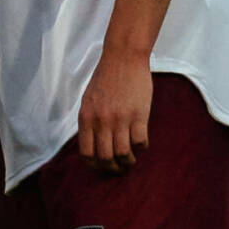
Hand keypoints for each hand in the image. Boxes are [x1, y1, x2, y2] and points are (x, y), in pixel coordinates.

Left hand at [77, 49, 150, 173]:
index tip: (102, 167)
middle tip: (120, 169)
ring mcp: (120, 119)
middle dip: (113, 169)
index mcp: (86, 118)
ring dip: (129, 162)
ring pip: (124, 154)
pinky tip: (141, 143)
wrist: (123, 58)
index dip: (95, 165)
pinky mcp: (139, 115)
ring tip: (131, 160)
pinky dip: (141, 148)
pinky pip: (141, 142)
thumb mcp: (88, 100)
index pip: (86, 153)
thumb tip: (93, 143)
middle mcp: (101, 121)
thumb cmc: (105, 78)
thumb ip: (90, 121)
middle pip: (106, 158)